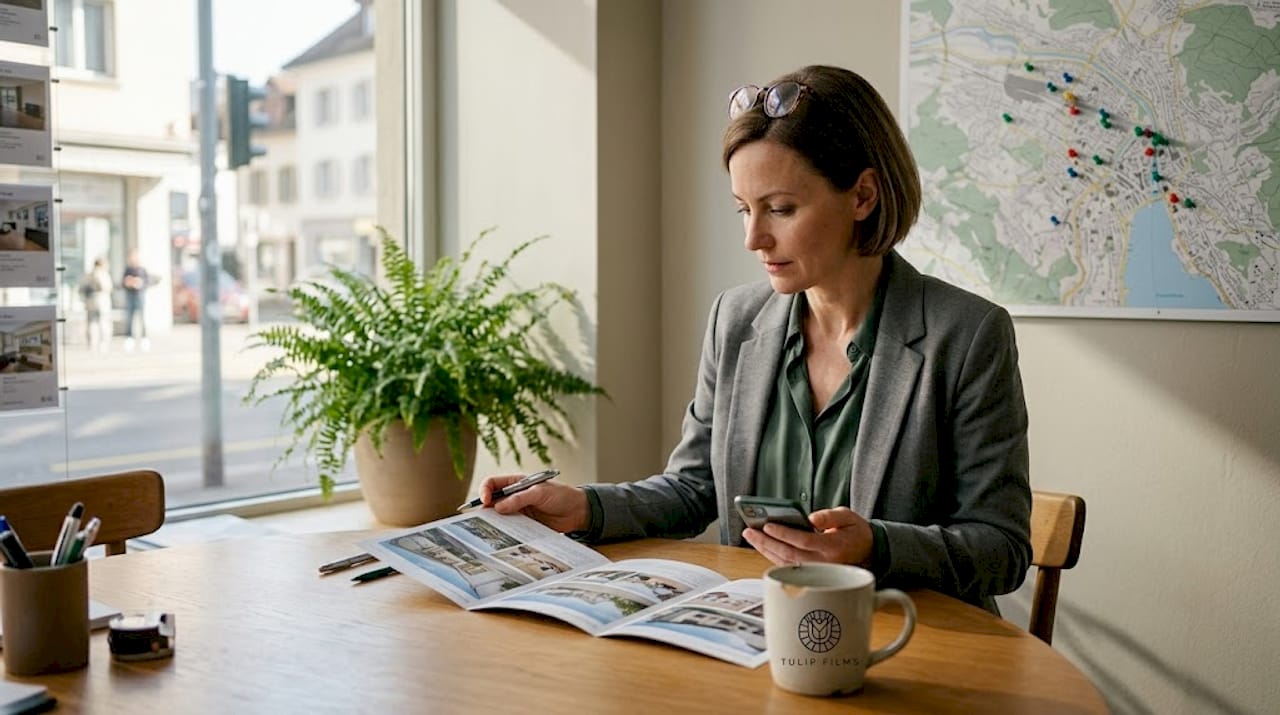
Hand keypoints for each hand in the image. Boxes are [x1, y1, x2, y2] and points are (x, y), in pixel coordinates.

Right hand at [479, 474, 590, 533]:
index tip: (485, 501)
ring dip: (493, 521)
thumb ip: (519, 499)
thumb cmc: (561, 495)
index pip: (492, 483)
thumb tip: (498, 507)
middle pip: (491, 501)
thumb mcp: (540, 492)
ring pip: (498, 516)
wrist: (577, 512)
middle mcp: (513, 496)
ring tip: (490, 528)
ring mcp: (518, 510)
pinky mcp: (523, 524)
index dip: (484, 490)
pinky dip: (504, 531)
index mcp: (516, 482)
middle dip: (485, 508)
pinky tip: (503, 536)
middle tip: (483, 518)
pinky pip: (509, 527)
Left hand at [741, 507, 873, 566]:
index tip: (768, 525)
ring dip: (766, 550)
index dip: (784, 534)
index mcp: (834, 547)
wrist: (868, 553)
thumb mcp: (848, 516)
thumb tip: (811, 518)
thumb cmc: (855, 532)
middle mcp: (824, 563)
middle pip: (789, 554)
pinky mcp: (812, 574)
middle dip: (767, 542)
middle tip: (750, 530)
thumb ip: (830, 516)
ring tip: (751, 536)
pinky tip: (762, 545)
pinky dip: (772, 556)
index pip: (804, 541)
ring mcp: (817, 571)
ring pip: (786, 562)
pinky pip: (788, 566)